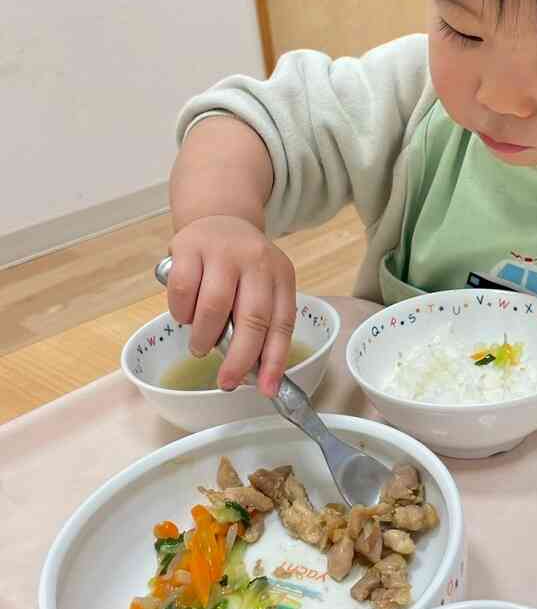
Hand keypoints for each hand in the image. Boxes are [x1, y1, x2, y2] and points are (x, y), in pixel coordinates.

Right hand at [166, 215, 296, 396]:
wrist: (219, 219)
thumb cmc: (241, 267)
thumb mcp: (261, 286)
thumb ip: (260, 320)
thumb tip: (254, 371)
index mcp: (280, 275)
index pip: (282, 323)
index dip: (275, 360)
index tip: (267, 390)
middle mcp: (256, 260)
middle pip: (252, 318)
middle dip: (239, 359)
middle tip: (227, 382)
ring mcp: (223, 252)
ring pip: (214, 308)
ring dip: (205, 338)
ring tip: (200, 347)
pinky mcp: (189, 248)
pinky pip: (183, 291)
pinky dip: (182, 313)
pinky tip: (186, 316)